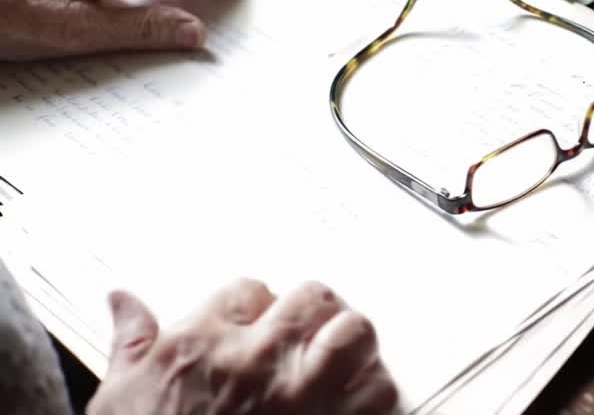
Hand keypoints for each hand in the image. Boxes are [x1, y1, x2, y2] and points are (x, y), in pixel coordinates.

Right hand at [87, 279, 400, 414]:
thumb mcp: (119, 397)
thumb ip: (131, 342)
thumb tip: (123, 299)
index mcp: (203, 344)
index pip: (249, 289)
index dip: (259, 304)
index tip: (260, 319)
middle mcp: (257, 358)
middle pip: (312, 298)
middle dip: (316, 310)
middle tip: (313, 330)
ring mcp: (302, 394)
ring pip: (354, 333)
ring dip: (353, 343)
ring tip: (347, 356)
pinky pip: (379, 392)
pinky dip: (377, 393)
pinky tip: (363, 399)